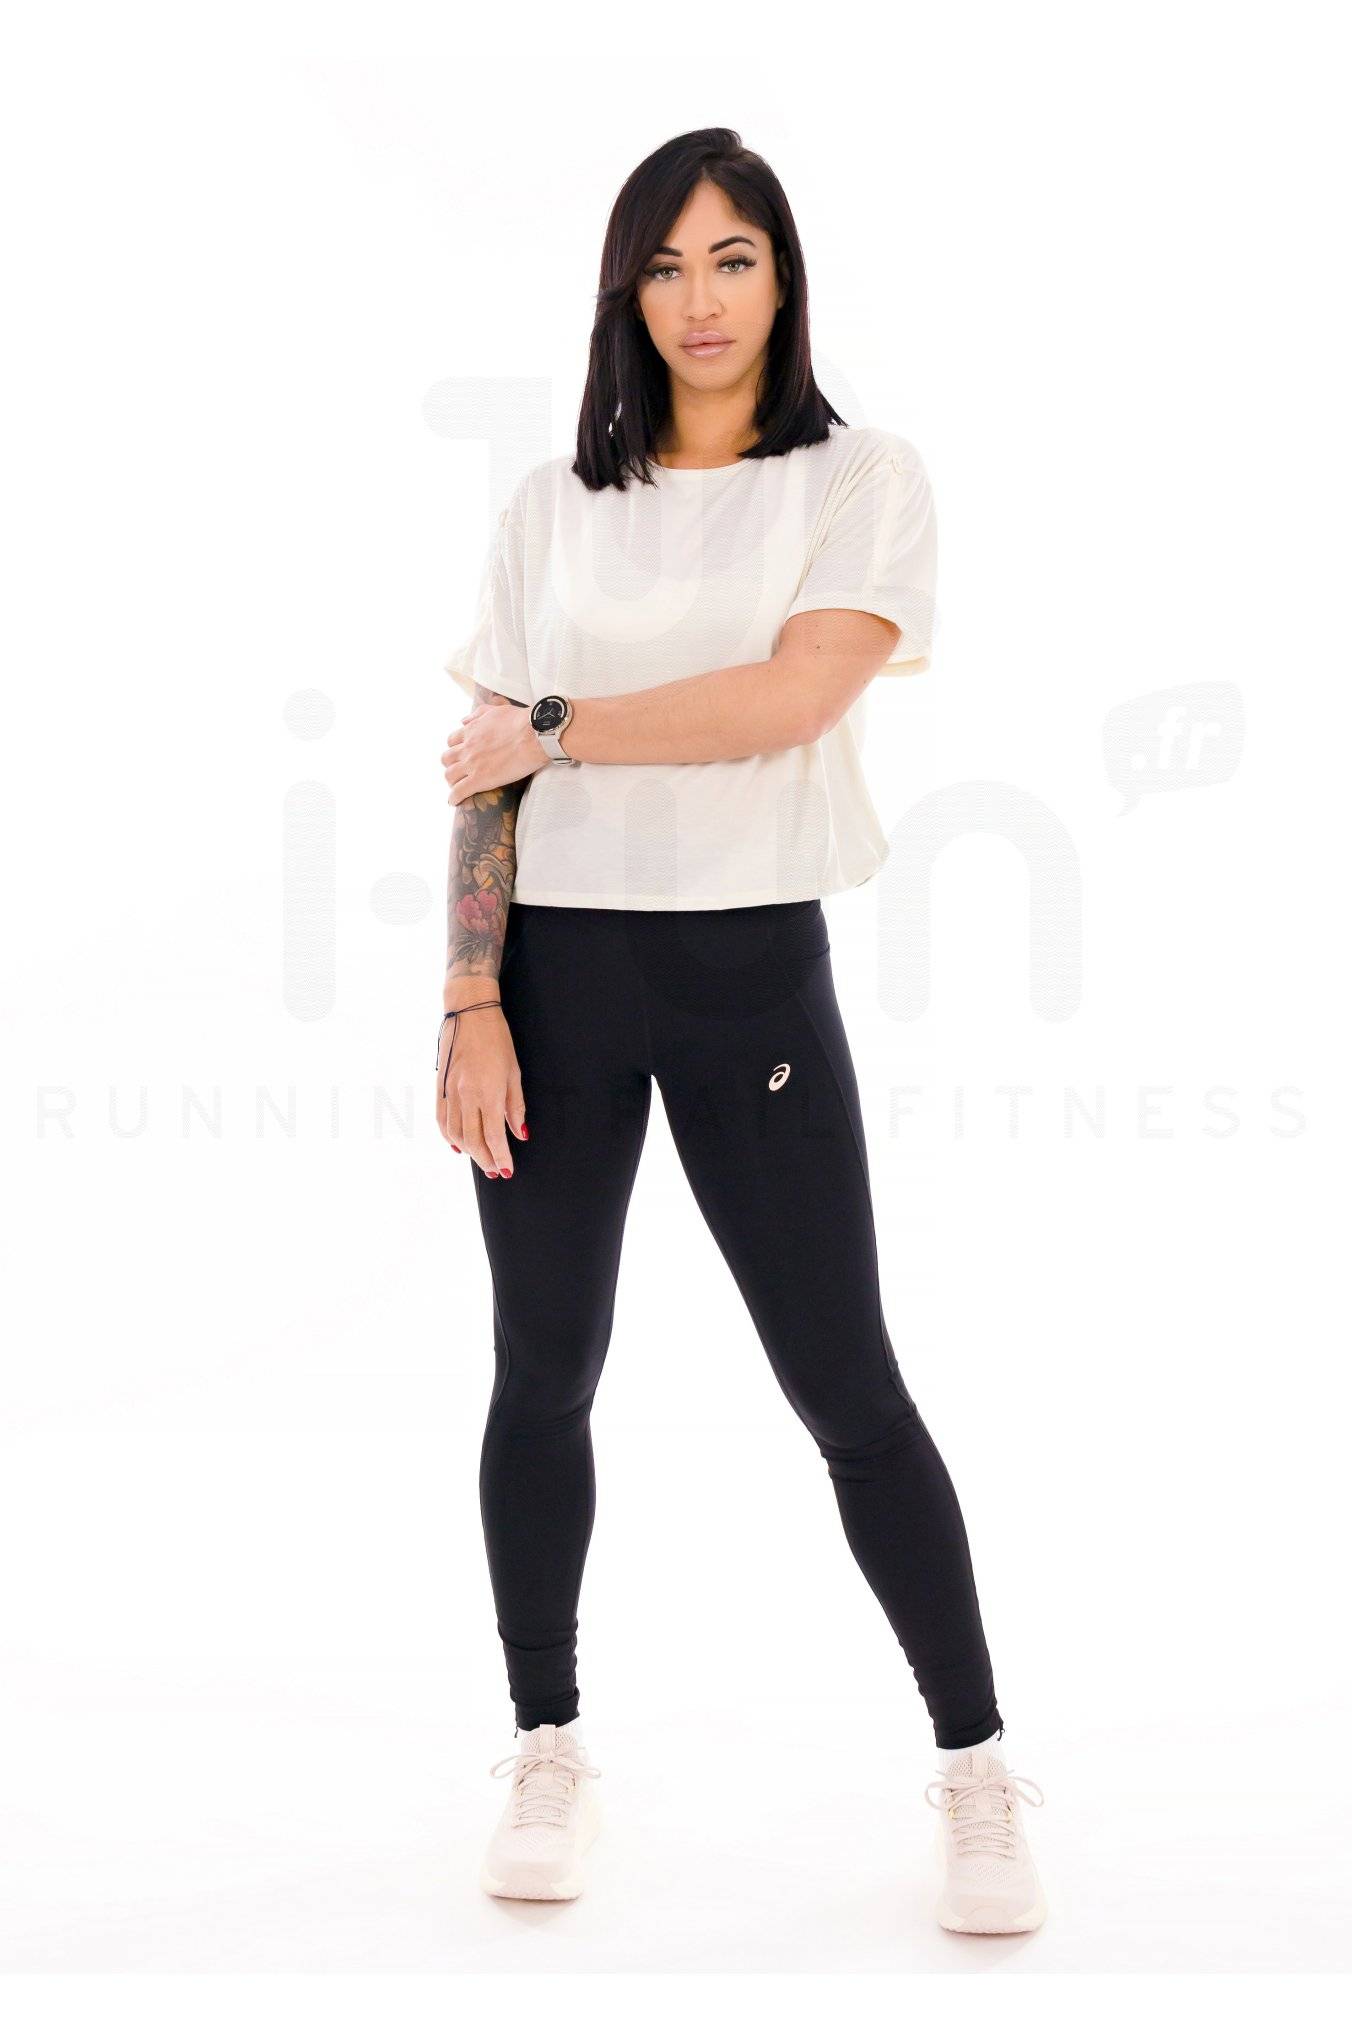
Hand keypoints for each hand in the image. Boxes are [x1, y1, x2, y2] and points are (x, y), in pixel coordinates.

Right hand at [435, 999, 526, 1177]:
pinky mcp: (440, 1087)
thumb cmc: (496, 1039)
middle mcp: (465, 1096)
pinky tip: (458, 1145)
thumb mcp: (514, 1072)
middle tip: (495, 1171)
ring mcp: (449, 1092)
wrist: (468, 1013)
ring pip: (455, 1134)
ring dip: (469, 1152)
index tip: (507, 1169)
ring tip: (481, 1160)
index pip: (493, 1136)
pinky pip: (442, 1120)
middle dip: (485, 1159)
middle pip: (473, 1140)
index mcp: (487, 1093)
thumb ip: (516, 1106)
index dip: (500, 1156)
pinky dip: (449, 1137)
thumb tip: (520, 1133)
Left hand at [443, 703, 549, 804]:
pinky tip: (455, 802)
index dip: (455, 749)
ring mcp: (472, 764)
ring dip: (452, 782)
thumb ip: (478, 714)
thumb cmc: (520, 722)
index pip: (452, 741)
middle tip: (460, 772)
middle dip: (451, 765)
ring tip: (458, 787)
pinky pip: (459, 791)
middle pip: (447, 759)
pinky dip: (454, 798)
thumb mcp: (495, 711)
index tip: (461, 755)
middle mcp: (468, 747)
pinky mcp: (480, 779)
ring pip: (449, 776)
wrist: (533, 736)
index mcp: (471, 730)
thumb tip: (464, 720)